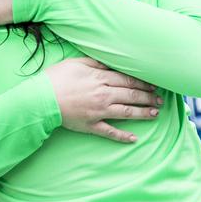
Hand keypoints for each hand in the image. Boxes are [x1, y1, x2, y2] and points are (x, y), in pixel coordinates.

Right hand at [45, 58, 162, 143]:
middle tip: (160, 100)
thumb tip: (112, 63)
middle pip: (131, 95)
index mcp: (101, 79)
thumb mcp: (77, 63)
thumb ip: (97, 63)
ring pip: (126, 112)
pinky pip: (110, 132)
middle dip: (148, 97)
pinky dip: (123, 136)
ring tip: (155, 114)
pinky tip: (134, 139)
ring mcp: (98, 112)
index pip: (128, 80)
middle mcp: (103, 95)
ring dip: (142, 113)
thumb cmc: (57, 78)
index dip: (143, 83)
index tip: (154, 85)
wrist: (41, 99)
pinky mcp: (91, 125)